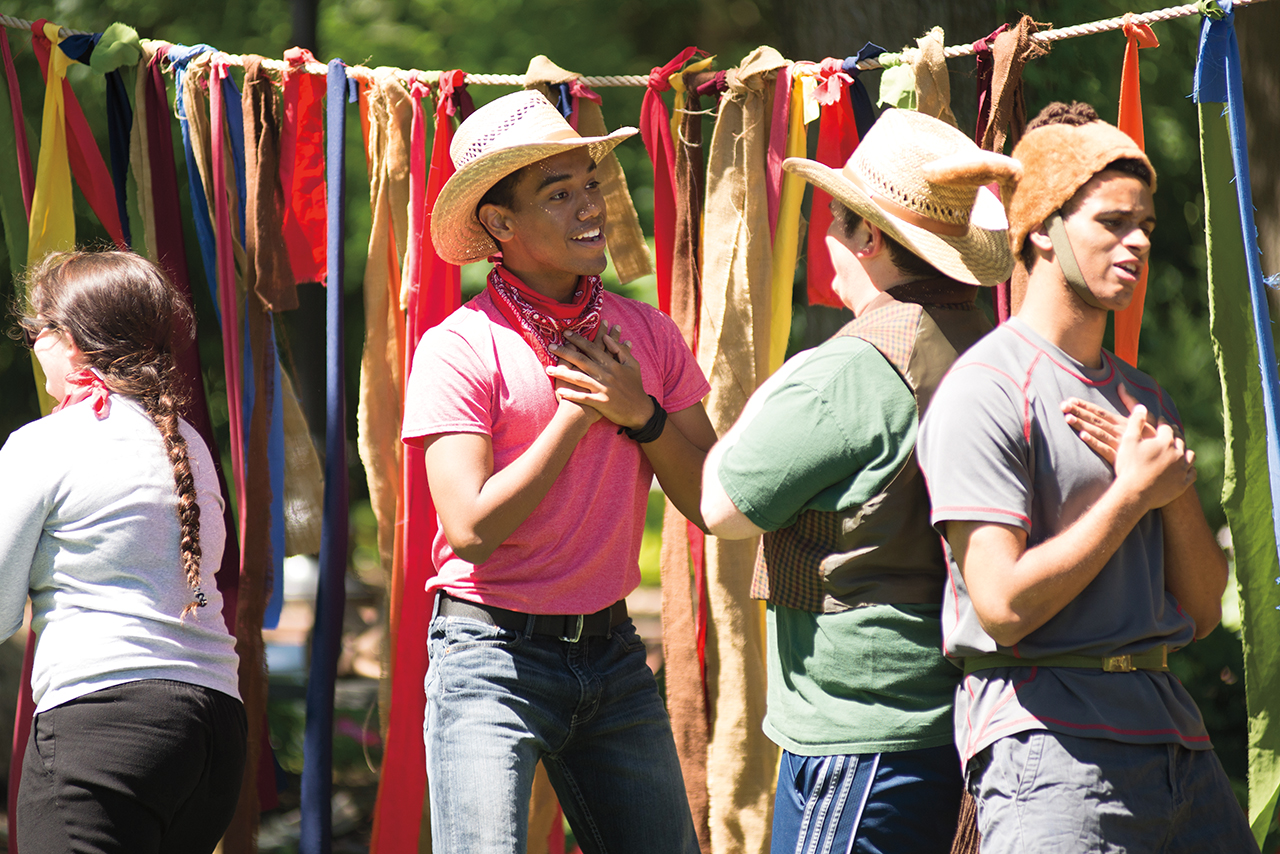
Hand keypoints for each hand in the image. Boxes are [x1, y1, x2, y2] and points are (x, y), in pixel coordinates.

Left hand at [546, 323, 653, 428]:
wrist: (640, 411)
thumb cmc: (635, 387)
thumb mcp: (633, 365)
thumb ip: (620, 351)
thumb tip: (606, 338)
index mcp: (613, 364)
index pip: (592, 348)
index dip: (578, 340)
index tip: (566, 333)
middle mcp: (606, 375)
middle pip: (582, 360)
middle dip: (565, 352)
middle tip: (551, 345)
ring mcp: (603, 389)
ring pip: (579, 378)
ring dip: (562, 373)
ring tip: (548, 369)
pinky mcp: (601, 402)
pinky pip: (583, 398)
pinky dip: (571, 395)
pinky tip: (559, 391)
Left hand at [1061, 383, 1179, 465]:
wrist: (1161, 461)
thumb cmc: (1150, 438)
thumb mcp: (1142, 418)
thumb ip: (1130, 402)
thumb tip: (1121, 386)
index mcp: (1123, 422)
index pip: (1100, 412)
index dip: (1085, 406)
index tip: (1070, 400)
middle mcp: (1120, 431)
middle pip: (1096, 420)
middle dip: (1079, 412)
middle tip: (1062, 406)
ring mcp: (1119, 444)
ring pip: (1098, 432)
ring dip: (1083, 425)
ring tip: (1068, 418)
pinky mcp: (1118, 458)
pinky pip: (1105, 449)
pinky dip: (1095, 443)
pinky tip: (1083, 437)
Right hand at [1112, 402, 1195, 509]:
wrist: (1134, 493)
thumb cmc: (1129, 466)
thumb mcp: (1128, 441)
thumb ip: (1135, 422)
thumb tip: (1141, 406)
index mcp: (1165, 442)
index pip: (1167, 428)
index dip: (1163, 423)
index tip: (1160, 421)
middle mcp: (1178, 454)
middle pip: (1180, 440)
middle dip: (1175, 435)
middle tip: (1171, 432)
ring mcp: (1182, 470)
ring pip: (1190, 456)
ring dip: (1185, 451)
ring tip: (1180, 450)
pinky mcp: (1182, 484)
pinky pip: (1192, 474)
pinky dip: (1189, 469)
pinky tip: (1186, 468)